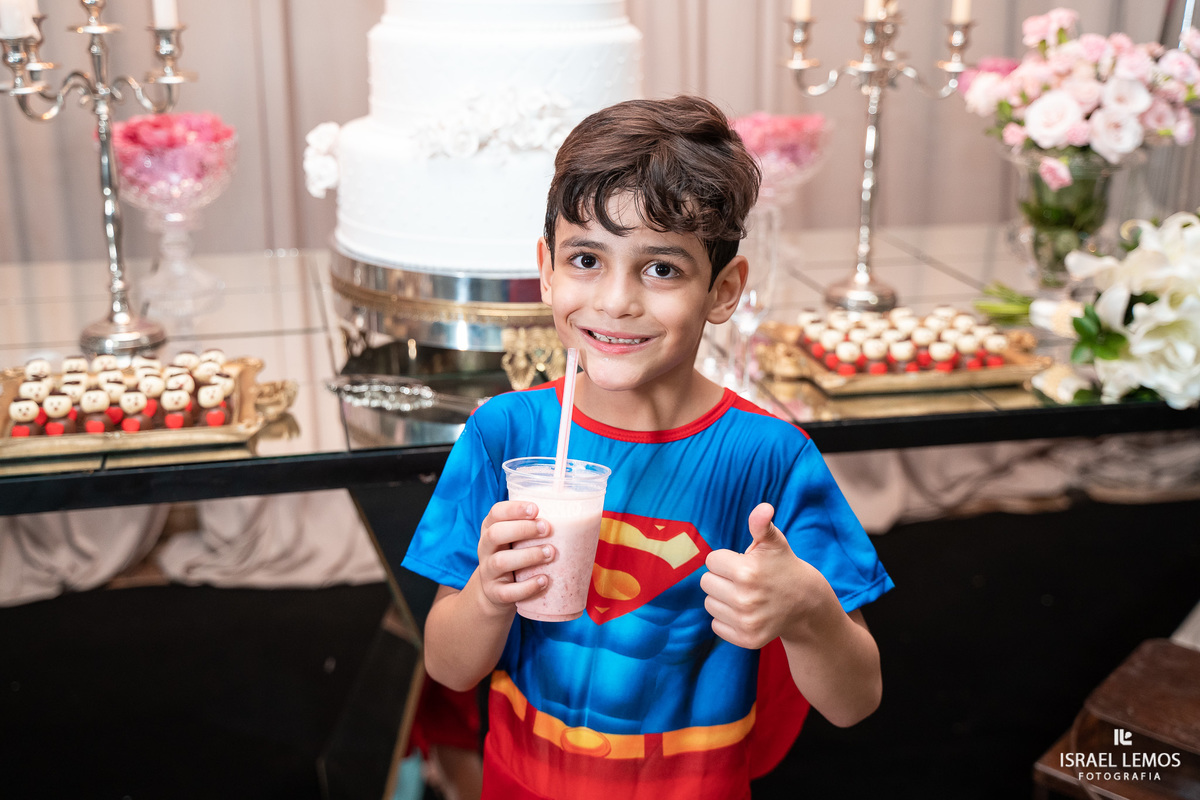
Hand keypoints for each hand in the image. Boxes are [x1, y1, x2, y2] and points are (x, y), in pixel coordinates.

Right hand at [476, 500, 554, 613]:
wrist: (496, 592)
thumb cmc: (514, 557)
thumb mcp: (516, 540)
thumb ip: (533, 528)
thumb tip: (574, 516)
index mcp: (491, 529)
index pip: (496, 513)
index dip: (514, 509)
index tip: (536, 509)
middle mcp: (485, 549)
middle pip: (495, 534)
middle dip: (522, 529)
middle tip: (546, 528)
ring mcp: (488, 572)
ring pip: (501, 562)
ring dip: (528, 556)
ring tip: (550, 553)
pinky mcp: (495, 593)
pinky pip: (508, 592)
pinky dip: (527, 586)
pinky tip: (544, 580)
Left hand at [701, 502, 821, 649]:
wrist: (806, 602)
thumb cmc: (783, 566)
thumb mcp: (774, 542)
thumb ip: (761, 524)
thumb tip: (763, 508)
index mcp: (747, 572)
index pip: (711, 561)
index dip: (726, 560)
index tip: (744, 563)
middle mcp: (745, 599)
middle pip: (706, 583)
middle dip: (722, 578)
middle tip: (744, 579)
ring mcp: (746, 622)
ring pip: (709, 604)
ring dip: (723, 598)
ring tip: (745, 594)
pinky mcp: (747, 639)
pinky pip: (716, 625)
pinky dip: (727, 618)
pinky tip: (746, 611)